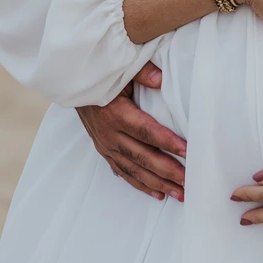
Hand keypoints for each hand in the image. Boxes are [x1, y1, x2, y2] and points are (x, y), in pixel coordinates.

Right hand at [77, 65, 185, 200]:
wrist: (74, 85)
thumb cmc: (101, 75)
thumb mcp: (120, 68)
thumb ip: (142, 72)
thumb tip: (161, 79)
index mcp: (116, 114)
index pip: (146, 132)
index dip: (168, 142)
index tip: (187, 152)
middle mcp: (109, 134)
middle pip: (143, 157)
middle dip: (167, 171)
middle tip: (189, 181)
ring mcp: (105, 146)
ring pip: (135, 170)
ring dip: (158, 183)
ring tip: (179, 194)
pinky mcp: (104, 151)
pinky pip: (124, 173)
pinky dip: (141, 184)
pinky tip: (158, 193)